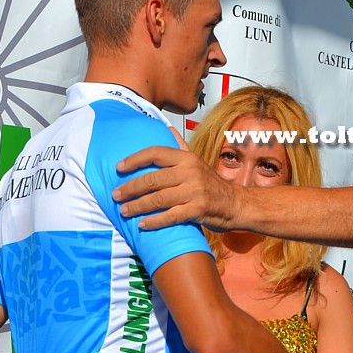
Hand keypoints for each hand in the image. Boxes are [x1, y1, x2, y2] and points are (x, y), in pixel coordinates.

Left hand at [112, 145, 236, 230]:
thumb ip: (181, 147)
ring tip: (124, 210)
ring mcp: (195, 191)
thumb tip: (167, 128)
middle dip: (130, 188)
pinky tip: (142, 224)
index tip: (118, 168)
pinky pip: (170, 216)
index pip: (156, 153)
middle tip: (116, 195)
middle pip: (153, 179)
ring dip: (138, 206)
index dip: (135, 160)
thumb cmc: (211, 184)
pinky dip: (154, 221)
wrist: (236, 204)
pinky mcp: (198, 210)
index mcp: (187, 159)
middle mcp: (190, 172)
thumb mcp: (197, 162)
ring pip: (158, 199)